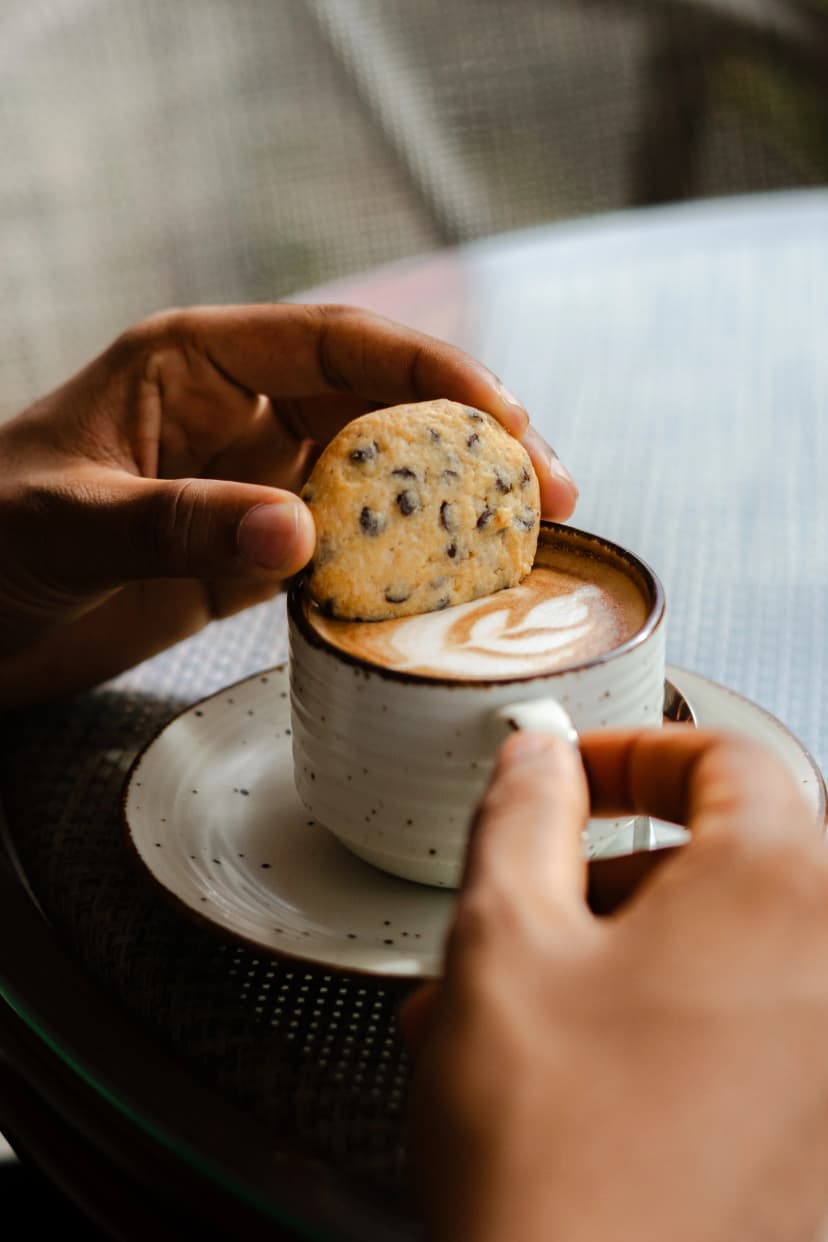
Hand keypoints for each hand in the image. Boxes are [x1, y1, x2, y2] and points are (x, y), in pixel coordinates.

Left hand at [0, 304, 575, 706]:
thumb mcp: (68, 523)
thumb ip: (178, 523)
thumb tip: (300, 533)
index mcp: (198, 364)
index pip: (341, 343)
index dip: (433, 374)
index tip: (506, 419)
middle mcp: (240, 414)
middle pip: (384, 406)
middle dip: (475, 439)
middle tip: (552, 488)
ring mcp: (254, 485)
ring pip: (379, 476)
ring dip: (453, 504)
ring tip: (525, 538)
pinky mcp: (254, 553)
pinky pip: (348, 548)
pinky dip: (402, 565)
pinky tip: (448, 588)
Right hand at [402, 728, 825, 1241]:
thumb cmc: (553, 1161)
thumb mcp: (502, 941)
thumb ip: (521, 814)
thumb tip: (539, 756)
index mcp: (778, 894)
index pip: (726, 756)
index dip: (630, 752)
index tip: (568, 776)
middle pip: (724, 862)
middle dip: (607, 878)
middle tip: (531, 911)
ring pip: (721, 956)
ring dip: (617, 960)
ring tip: (519, 1014)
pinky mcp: (813, 1136)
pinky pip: (741, 1036)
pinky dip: (659, 1028)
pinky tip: (565, 1078)